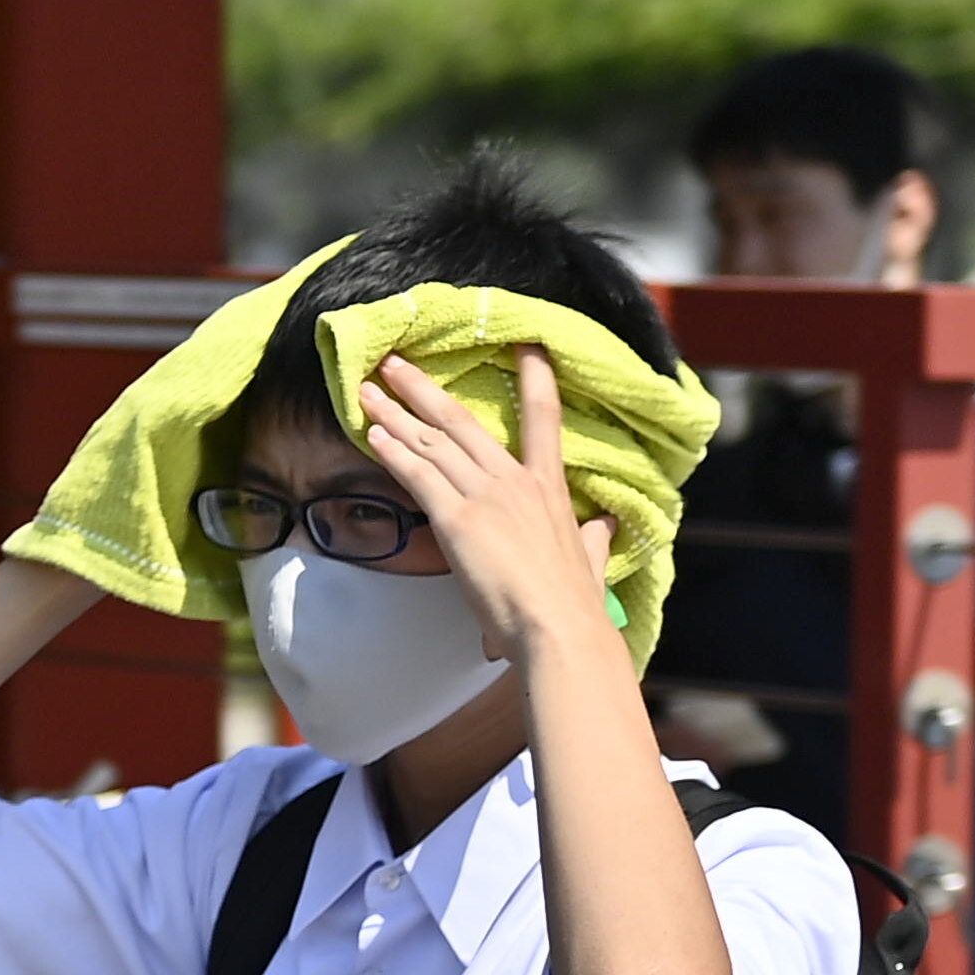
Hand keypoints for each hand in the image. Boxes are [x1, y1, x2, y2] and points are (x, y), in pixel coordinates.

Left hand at [359, 346, 618, 669]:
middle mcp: (515, 481)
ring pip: (433, 443)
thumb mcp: (592, 560)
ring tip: (367, 392)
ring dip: (395, 415)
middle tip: (393, 364)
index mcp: (548, 487)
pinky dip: (393, 453)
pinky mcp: (458, 520)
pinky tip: (372, 436)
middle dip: (422, 390)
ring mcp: (485, 496)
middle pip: (461, 421)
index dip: (535, 376)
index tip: (524, 344)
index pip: (543, 417)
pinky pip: (419, 476)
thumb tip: (606, 524)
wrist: (559, 629)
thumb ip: (595, 537)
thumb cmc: (573, 603)